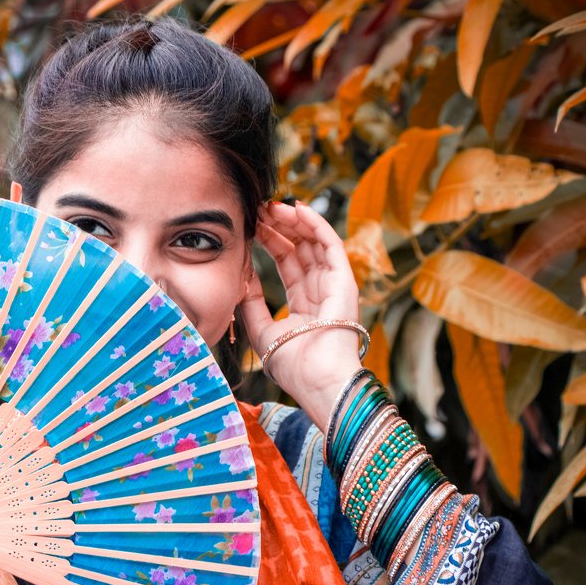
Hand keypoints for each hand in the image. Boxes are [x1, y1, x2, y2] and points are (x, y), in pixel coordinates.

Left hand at [241, 201, 362, 428]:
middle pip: (300, 250)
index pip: (287, 264)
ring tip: (272, 205)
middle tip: (259, 209)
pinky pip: (330, 244)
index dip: (270, 243)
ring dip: (294, 221)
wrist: (316, 379)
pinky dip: (315, 224)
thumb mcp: (262, 330)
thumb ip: (251, 303)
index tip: (252, 226)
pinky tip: (297, 209)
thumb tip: (240, 275)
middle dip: (279, 227)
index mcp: (304, 305)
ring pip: (314, 243)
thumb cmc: (292, 364)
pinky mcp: (345, 281)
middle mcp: (321, 292)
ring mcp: (335, 285)